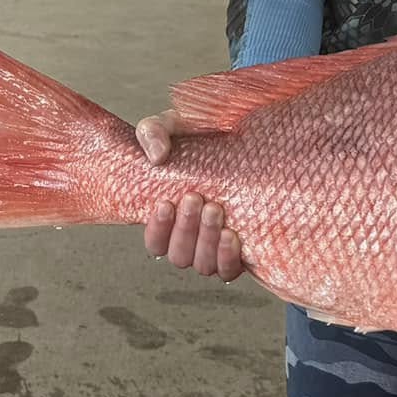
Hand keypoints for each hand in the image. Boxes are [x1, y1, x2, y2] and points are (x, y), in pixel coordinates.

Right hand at [134, 115, 244, 280]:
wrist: (243, 139)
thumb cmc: (204, 137)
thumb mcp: (174, 126)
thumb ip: (153, 132)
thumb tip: (155, 156)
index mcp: (170, 217)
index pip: (155, 241)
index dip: (157, 229)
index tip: (166, 203)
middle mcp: (192, 238)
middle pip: (178, 255)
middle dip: (185, 228)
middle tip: (195, 198)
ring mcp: (215, 248)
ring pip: (202, 265)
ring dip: (205, 240)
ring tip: (214, 209)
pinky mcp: (241, 252)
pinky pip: (228, 271)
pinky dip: (227, 257)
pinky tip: (231, 235)